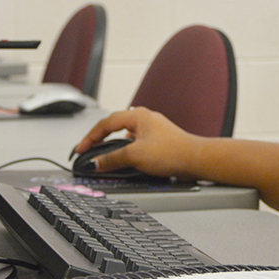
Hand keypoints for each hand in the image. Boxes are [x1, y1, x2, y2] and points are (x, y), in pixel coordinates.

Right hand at [74, 107, 201, 179]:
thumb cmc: (173, 151)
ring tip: (103, 155)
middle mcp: (145, 119)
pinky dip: (125, 150)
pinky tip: (126, 159)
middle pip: (114, 126)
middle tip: (88, 151)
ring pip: (125, 135)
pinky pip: (135, 143)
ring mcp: (152, 130)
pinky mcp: (158, 141)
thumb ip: (112, 159)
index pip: (105, 123)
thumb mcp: (135, 156)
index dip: (89, 137)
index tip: (80, 150)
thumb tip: (95, 163)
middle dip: (99, 138)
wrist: (197, 160)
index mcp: (137, 115)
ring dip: (112, 145)